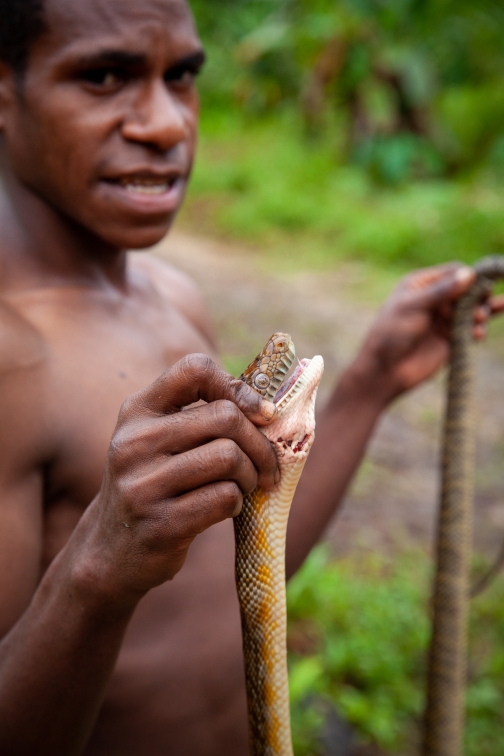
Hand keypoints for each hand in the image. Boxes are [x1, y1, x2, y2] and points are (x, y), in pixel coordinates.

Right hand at [72, 354, 278, 603]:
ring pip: (229, 457)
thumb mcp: (159, 440)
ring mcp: (143, 485)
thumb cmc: (154, 483)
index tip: (259, 413)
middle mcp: (134, 443)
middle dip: (258, 443)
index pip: (194, 369)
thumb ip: (200, 416)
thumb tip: (268, 408)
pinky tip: (225, 508)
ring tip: (243, 486)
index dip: (237, 386)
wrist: (112, 549)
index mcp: (137, 411)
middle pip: (225, 417)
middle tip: (265, 464)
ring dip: (250, 475)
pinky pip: (224, 497)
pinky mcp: (160, 524)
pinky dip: (237, 503)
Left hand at [352, 263, 503, 402]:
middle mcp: (435, 298)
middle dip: (477, 297)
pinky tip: (478, 334)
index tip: (477, 288)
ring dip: (481, 313)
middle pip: (468, 289)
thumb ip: (441, 291)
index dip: (469, 277)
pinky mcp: (450, 338)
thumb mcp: (413, 307)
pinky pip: (471, 329)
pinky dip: (478, 329)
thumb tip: (469, 273)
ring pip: (473, 309)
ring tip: (478, 321)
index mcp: (421, 284)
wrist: (384, 370)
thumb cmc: (390, 334)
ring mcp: (443, 318)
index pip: (454, 272)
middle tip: (478, 309)